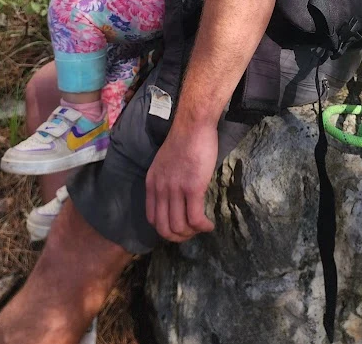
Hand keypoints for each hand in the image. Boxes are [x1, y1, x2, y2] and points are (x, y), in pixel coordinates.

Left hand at [146, 122, 217, 241]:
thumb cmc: (184, 139)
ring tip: (202, 227)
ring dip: (192, 233)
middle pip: (164, 228)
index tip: (179, 226)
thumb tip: (176, 198)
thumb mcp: (165, 163)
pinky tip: (210, 224)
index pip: (152, 218)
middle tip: (192, 232)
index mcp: (152, 183)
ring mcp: (176, 189)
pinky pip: (195, 218)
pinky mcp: (193, 188)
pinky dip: (203, 226)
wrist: (193, 124)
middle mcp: (160, 189)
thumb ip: (166, 180)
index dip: (166, 229)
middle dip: (178, 237)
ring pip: (179, 227)